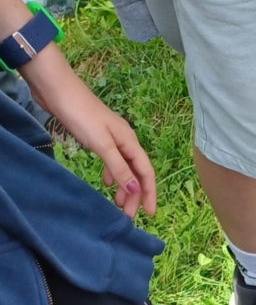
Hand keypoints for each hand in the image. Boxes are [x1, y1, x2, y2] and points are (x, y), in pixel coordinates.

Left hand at [21, 48, 156, 216]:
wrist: (57, 89)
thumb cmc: (81, 115)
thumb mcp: (102, 144)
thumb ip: (119, 167)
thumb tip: (135, 189)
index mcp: (129, 142)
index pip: (146, 172)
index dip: (149, 193)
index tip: (148, 214)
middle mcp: (124, 141)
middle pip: (136, 172)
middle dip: (135, 194)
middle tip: (128, 215)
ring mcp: (111, 139)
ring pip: (124, 168)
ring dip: (124, 186)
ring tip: (118, 203)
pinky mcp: (97, 137)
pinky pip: (111, 161)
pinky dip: (112, 174)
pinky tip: (106, 182)